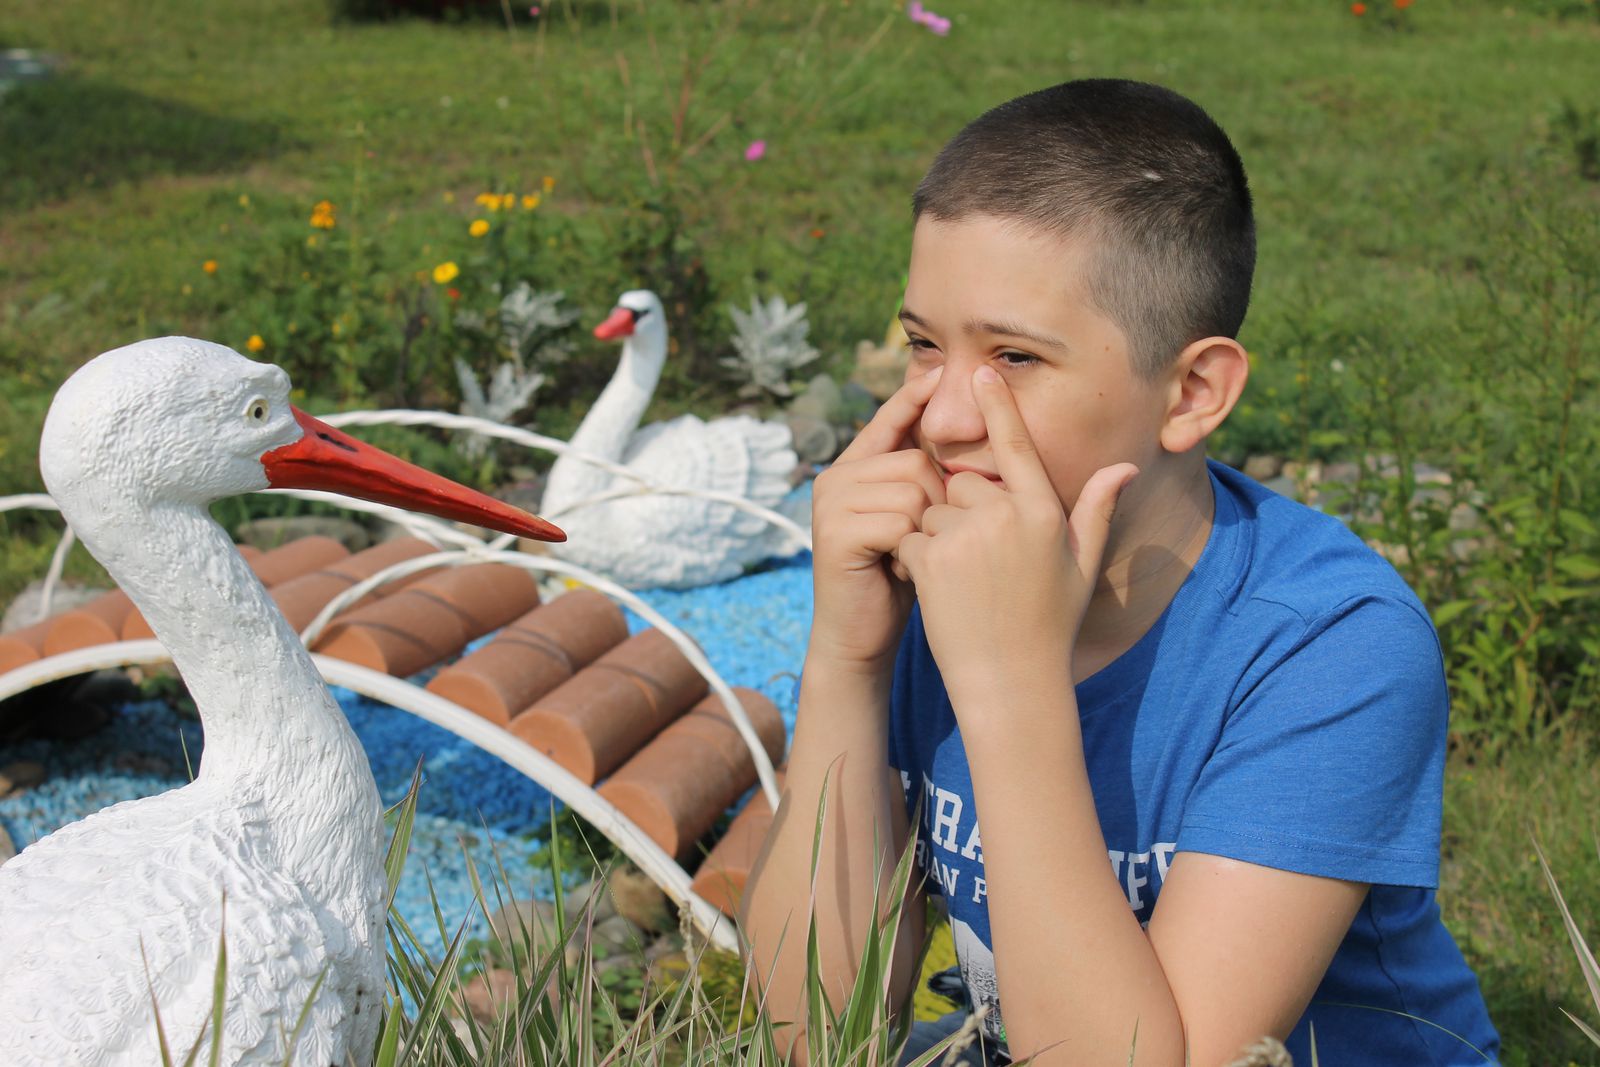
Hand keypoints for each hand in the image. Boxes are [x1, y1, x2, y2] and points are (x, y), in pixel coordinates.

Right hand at [807, 366, 946, 675]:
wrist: (860, 636)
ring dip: (927, 530)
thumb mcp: (913, 521)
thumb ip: (923, 480)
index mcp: (854, 468)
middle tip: (923, 543)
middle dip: (938, 504)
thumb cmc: (897, 578)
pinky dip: (912, 550)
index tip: (943, 371)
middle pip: (917, 461)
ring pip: (912, 491)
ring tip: (910, 557)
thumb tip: (964, 435)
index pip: (890, 419)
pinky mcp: (834, 532)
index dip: (916, 397)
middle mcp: (836, 477)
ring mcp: (831, 502)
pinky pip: (899, 522)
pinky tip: (898, 571)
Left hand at [895, 366, 1136, 706]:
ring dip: (937, 538)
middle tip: (978, 562)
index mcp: (1043, 511)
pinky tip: (938, 592)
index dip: (998, 407)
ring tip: (963, 583)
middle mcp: (1007, 516)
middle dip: (960, 511)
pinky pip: (910, 537)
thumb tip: (1123, 468)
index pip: (1017, 446)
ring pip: (933, 510)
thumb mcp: (1081, 567)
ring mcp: (968, 536)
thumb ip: (1095, 511)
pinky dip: (914, 560)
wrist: (1012, 683)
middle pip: (962, 482)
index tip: (981, 373)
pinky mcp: (933, 558)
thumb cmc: (1049, 625)